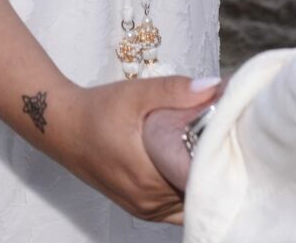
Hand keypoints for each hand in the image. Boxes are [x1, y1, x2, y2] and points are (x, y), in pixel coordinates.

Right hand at [42, 74, 221, 223]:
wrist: (60, 125)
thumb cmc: (96, 110)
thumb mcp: (134, 95)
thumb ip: (173, 91)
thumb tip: (212, 87)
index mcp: (149, 179)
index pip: (202, 187)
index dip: (222, 170)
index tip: (236, 148)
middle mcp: (147, 202)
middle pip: (196, 197)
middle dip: (215, 176)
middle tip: (231, 148)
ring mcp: (141, 208)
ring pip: (186, 206)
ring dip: (199, 186)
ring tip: (214, 157)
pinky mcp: (136, 205)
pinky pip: (172, 209)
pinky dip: (184, 193)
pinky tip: (190, 169)